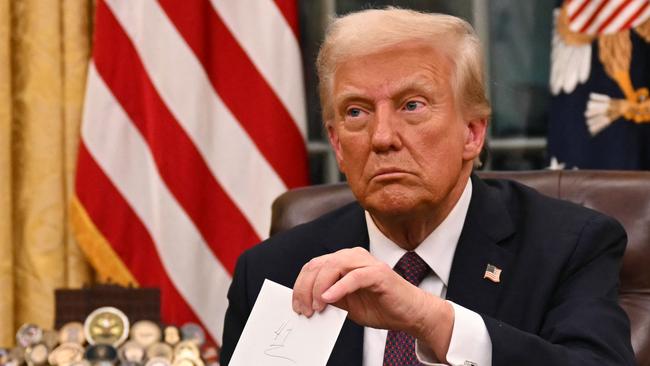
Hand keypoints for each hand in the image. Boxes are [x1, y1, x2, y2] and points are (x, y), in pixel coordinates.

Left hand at [291, 247, 452, 359]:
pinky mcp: (379, 273)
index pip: (314, 266)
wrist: (410, 313)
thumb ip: (330, 298)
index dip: (300, 285)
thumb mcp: (347, 304)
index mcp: (344, 261)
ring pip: (333, 266)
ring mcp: (367, 262)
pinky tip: (329, 299)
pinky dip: (338, 287)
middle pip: (319, 264)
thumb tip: (307, 302)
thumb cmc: (380, 306)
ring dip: (319, 288)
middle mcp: (353, 256)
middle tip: (304, 309)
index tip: (296, 306)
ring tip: (316, 306)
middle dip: (306, 288)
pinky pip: (354, 276)